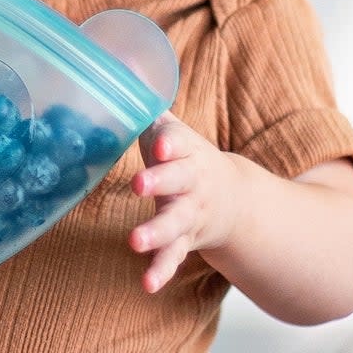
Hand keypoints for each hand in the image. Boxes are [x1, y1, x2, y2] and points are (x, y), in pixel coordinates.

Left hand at [130, 114, 241, 292]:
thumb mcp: (171, 130)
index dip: (169, 140)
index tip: (158, 142)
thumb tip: (120, 68)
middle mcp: (191, 183)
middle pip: (178, 181)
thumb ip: (146, 105)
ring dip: (156, 232)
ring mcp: (189, 214)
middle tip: (137, 184)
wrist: (232, 198)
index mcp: (187, 152)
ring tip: (135, 241)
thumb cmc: (183, 157)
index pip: (180, 141)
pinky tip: (147, 284)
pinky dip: (161, 270)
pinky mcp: (184, 241)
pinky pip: (173, 257)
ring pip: (175, 223)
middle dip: (159, 181)